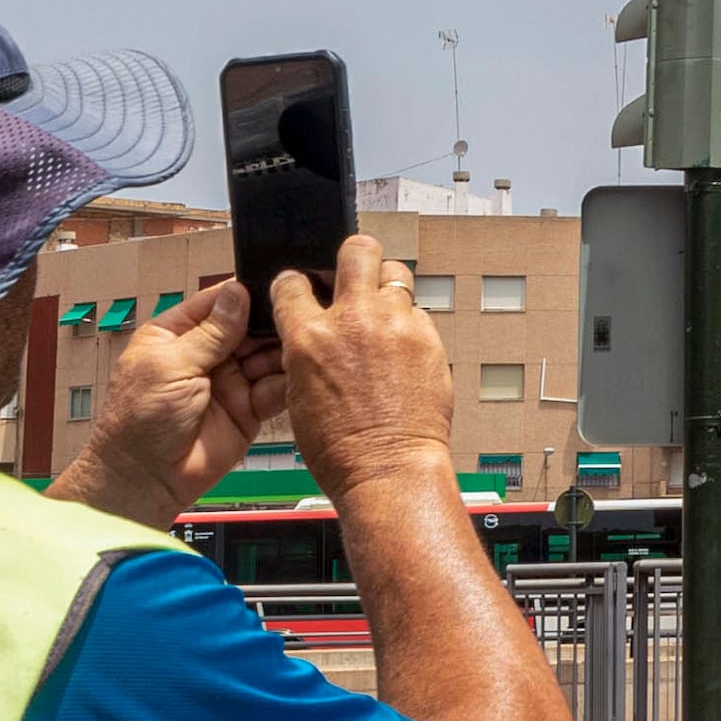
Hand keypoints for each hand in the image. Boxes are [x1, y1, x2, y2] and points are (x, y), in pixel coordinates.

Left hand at [47, 277, 281, 532]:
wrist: (147, 478)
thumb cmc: (142, 419)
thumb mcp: (172, 365)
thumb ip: (210, 333)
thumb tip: (238, 293)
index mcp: (178, 335)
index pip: (217, 303)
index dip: (244, 293)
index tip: (275, 283)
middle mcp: (207, 354)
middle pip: (249, 326)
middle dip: (270, 321)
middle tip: (296, 315)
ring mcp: (230, 381)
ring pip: (266, 355)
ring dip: (283, 350)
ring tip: (302, 343)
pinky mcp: (249, 409)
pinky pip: (275, 389)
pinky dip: (288, 381)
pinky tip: (301, 372)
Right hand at [271, 234, 456, 509]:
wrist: (388, 470)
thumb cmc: (342, 449)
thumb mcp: (299, 396)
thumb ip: (306, 351)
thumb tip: (313, 331)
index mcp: (308, 336)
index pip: (292, 281)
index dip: (296, 283)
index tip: (304, 287)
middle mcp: (352, 321)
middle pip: (356, 250)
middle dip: (353, 257)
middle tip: (354, 274)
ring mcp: (394, 325)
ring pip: (396, 274)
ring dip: (387, 289)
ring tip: (384, 313)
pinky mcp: (428, 338)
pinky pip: (417, 313)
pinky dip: (409, 325)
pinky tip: (402, 349)